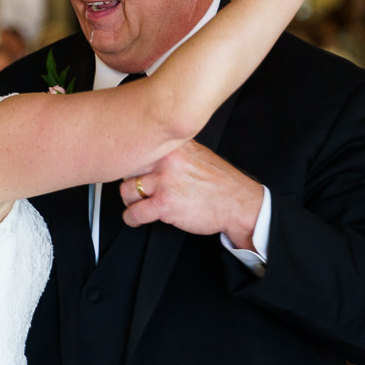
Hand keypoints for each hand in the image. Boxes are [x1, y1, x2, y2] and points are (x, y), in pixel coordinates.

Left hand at [119, 141, 263, 249]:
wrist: (238, 203)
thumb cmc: (218, 182)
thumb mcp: (196, 154)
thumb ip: (172, 150)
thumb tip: (149, 150)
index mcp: (173, 146)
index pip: (137, 147)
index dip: (130, 161)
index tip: (127, 168)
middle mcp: (166, 160)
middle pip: (127, 168)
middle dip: (130, 180)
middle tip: (136, 189)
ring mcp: (165, 182)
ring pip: (127, 190)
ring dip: (130, 201)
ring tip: (138, 204)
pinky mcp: (165, 204)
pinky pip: (134, 212)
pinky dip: (132, 218)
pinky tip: (137, 218)